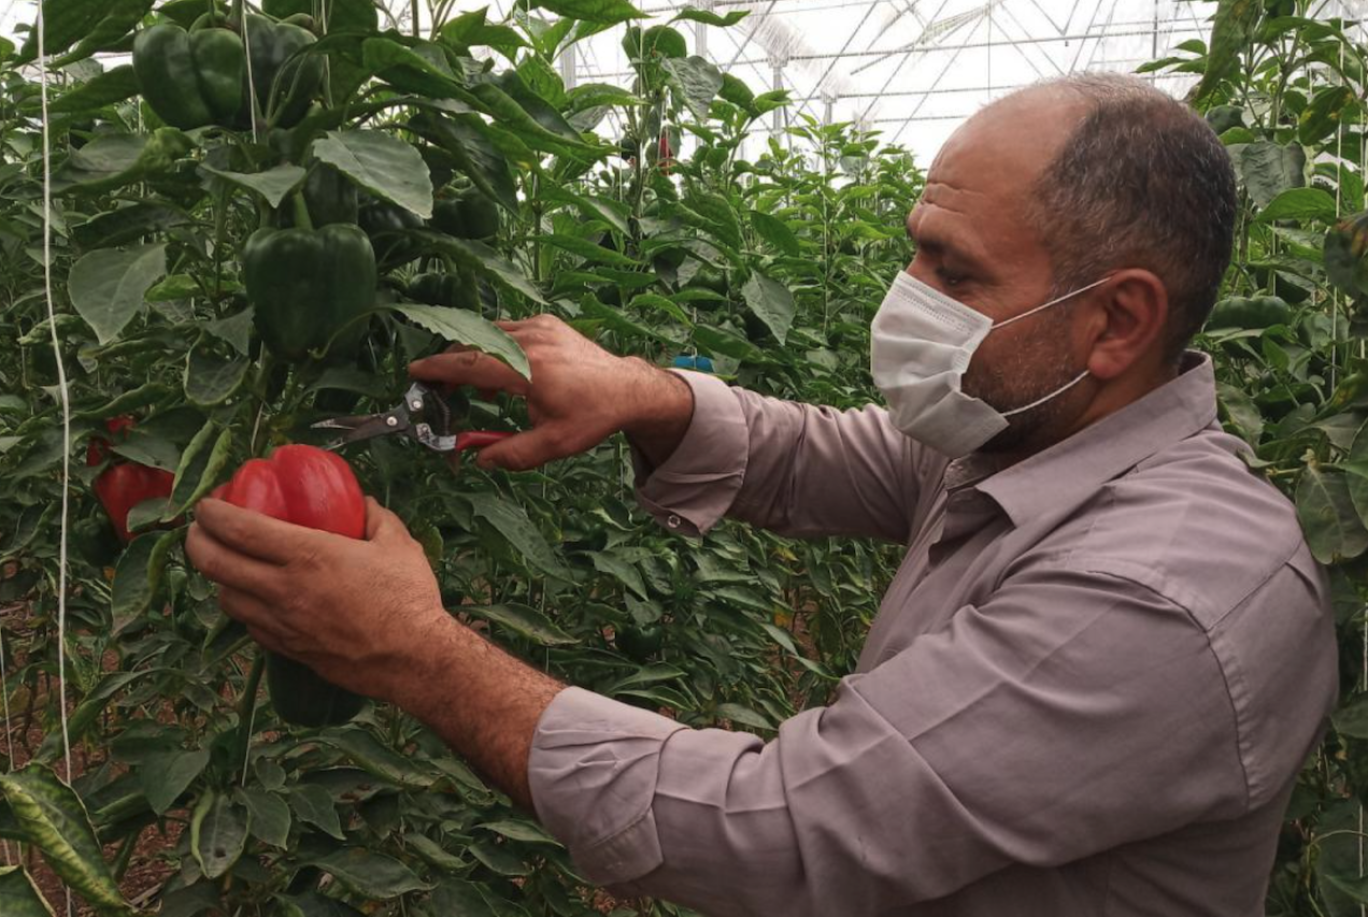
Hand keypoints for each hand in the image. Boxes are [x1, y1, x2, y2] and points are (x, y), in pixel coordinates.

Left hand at [185, 496, 446, 703]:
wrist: (414, 659)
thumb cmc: (408, 598)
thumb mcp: (398, 543)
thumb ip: (375, 517)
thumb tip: (362, 502)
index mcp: (308, 555)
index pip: (237, 528)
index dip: (212, 511)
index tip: (209, 502)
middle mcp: (284, 589)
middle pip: (213, 563)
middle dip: (196, 539)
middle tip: (203, 527)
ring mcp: (281, 623)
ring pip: (224, 597)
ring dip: (217, 575)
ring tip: (229, 561)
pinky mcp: (287, 649)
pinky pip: (248, 624)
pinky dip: (243, 605)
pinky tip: (257, 596)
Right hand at [408, 314, 692, 470]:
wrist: (627, 388)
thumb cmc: (592, 416)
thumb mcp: (553, 444)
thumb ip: (511, 454)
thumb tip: (478, 459)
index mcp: (527, 369)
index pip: (470, 363)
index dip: (438, 369)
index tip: (415, 373)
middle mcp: (529, 340)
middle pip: (472, 346)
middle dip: (451, 367)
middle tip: (440, 392)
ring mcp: (537, 326)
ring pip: (486, 335)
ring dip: (473, 358)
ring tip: (475, 389)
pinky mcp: (545, 322)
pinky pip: (505, 331)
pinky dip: (493, 348)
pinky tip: (500, 375)